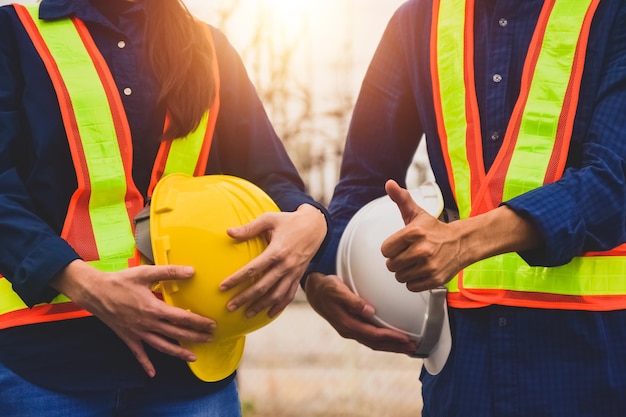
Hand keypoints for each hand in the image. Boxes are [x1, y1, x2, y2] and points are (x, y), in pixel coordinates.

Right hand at [50, 260, 215, 376]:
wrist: (94, 292)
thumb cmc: (120, 281)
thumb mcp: (146, 273)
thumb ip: (169, 272)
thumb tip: (192, 271)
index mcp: (154, 308)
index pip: (182, 318)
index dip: (198, 322)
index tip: (211, 325)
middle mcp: (147, 324)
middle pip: (176, 333)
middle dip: (195, 337)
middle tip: (210, 339)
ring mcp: (137, 333)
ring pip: (161, 346)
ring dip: (178, 352)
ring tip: (193, 357)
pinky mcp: (127, 337)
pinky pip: (138, 353)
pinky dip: (145, 364)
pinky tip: (152, 373)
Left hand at [219, 203, 326, 317]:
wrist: (315, 226)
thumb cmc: (289, 221)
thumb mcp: (269, 220)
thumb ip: (249, 228)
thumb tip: (228, 232)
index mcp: (277, 251)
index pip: (252, 269)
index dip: (236, 279)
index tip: (222, 287)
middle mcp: (286, 265)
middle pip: (263, 287)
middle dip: (245, 298)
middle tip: (230, 307)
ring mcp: (293, 273)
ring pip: (276, 295)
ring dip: (261, 306)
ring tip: (246, 314)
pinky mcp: (298, 276)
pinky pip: (289, 295)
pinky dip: (279, 306)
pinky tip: (269, 314)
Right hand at [304, 272, 416, 353]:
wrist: (314, 291)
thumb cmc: (326, 288)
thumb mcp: (337, 290)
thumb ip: (353, 301)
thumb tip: (369, 311)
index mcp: (346, 324)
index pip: (372, 334)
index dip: (390, 337)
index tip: (405, 338)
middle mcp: (349, 331)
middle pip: (376, 344)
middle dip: (395, 346)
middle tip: (413, 347)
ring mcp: (351, 330)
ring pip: (374, 343)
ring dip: (391, 346)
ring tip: (408, 347)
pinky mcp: (353, 327)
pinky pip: (371, 338)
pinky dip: (384, 341)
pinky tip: (393, 339)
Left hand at [382, 179, 541, 291]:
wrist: (462, 243)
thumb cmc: (435, 229)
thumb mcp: (417, 213)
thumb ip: (401, 199)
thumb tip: (389, 184)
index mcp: (414, 233)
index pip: (385, 250)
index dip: (391, 248)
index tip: (399, 245)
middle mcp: (421, 250)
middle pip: (391, 265)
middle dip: (397, 260)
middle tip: (408, 254)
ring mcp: (429, 266)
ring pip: (400, 277)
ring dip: (405, 271)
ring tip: (415, 262)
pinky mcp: (435, 279)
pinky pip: (411, 286)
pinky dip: (414, 281)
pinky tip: (421, 270)